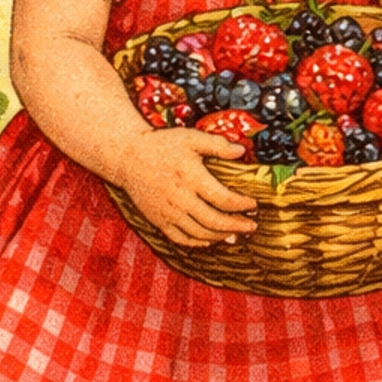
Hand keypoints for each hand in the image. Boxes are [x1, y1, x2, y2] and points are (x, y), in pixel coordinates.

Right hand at [115, 129, 260, 248]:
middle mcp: (180, 199)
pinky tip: (209, 240)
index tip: (254, 204)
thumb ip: (217, 144)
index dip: (242, 205)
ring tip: (235, 234)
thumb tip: (241, 152)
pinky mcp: (158, 220)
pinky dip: (197, 243)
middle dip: (237, 226)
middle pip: (214, 221)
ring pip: (199, 234)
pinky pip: (180, 238)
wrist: (127, 156)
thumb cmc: (161, 145)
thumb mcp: (190, 138)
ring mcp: (168, 212)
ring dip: (220, 236)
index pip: (224, 199)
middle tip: (251, 226)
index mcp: (191, 178)